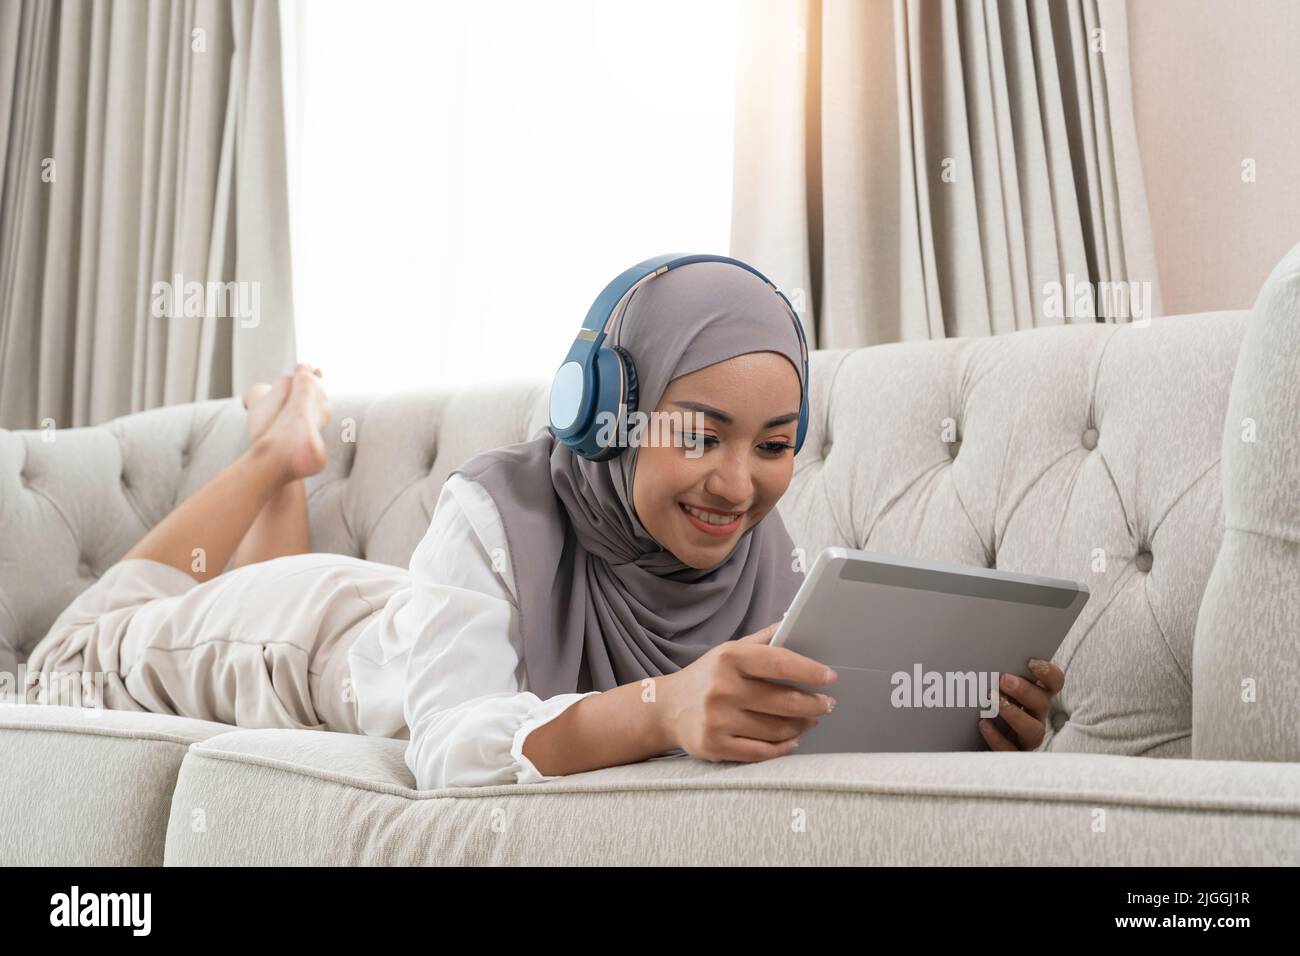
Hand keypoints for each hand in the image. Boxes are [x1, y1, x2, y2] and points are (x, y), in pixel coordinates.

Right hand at [657, 621, 837, 762]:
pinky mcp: (715, 746)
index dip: (809, 671)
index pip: (779, 662)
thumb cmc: (707, 677)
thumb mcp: (728, 651)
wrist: (666, 709)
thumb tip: (795, 621)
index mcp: (728, 658)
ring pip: (777, 729)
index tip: (830, 677)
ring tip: (810, 720)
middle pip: (783, 701)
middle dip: (814, 704)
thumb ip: (763, 639)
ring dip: (801, 726)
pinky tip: (792, 740)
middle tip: (827, 704)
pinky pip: (762, 752)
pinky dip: (783, 747)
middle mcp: (722, 688)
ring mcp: (717, 719)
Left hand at [979, 658, 1065, 750]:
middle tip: (1004, 678)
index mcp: (1036, 695)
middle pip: (1042, 703)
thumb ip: (996, 675)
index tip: (1031, 661)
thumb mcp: (993, 687)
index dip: (1048, 672)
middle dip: (1025, 690)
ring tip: (993, 701)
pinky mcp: (1013, 754)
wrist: (971, 738)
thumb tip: (981, 654)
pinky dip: (997, 736)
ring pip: (1033, 730)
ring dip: (1015, 714)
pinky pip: (1010, 750)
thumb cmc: (986, 703)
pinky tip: (983, 723)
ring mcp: (1027, 738)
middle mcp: (1036, 716)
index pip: (1054, 682)